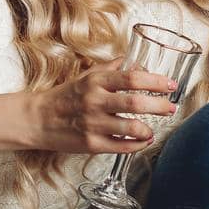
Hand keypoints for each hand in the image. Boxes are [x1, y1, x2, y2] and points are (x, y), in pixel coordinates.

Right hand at [29, 65, 178, 154]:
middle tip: (171, 108)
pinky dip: (138, 144)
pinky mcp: (91, 145)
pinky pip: (122, 146)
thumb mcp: (86, 76)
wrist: (38, 119)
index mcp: (96, 82)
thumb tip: (134, 62)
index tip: (171, 85)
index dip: (156, 82)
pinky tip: (143, 140)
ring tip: (152, 129)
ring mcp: (93, 124)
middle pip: (136, 103)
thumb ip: (111, 69)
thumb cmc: (65, 96)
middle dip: (160, 106)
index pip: (132, 78)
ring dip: (149, 130)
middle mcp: (95, 101)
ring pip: (132, 128)